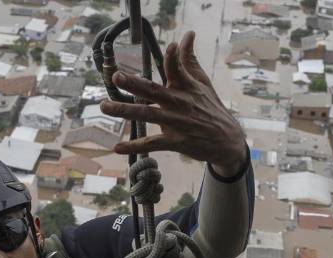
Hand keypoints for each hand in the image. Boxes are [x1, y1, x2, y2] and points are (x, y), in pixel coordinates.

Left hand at [100, 31, 246, 176]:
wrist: (227, 141)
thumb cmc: (211, 108)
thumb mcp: (203, 83)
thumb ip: (190, 59)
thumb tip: (187, 34)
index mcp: (186, 88)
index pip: (178, 70)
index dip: (175, 58)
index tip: (172, 46)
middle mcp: (180, 103)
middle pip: (155, 91)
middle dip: (135, 84)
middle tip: (117, 77)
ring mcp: (178, 123)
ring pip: (148, 115)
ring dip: (125, 111)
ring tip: (105, 106)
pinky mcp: (177, 141)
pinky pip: (153, 144)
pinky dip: (135, 146)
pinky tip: (118, 147)